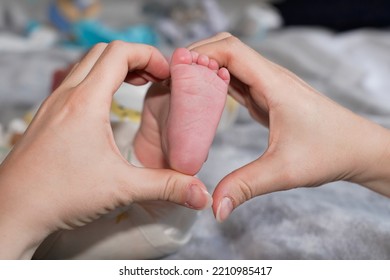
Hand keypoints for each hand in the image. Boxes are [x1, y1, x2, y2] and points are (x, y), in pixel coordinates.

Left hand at [0, 41, 210, 258]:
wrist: (13, 211)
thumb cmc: (57, 195)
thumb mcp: (121, 187)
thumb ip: (166, 186)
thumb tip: (199, 192)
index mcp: (86, 103)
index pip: (119, 53)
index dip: (149, 55)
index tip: (166, 74)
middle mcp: (67, 96)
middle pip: (104, 51)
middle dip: (135, 57)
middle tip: (155, 77)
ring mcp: (54, 104)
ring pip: (87, 65)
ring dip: (115, 68)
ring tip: (137, 86)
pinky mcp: (48, 116)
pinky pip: (76, 82)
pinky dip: (99, 81)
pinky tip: (109, 107)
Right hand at [189, 33, 389, 221]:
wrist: (357, 148)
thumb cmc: (330, 152)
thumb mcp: (283, 171)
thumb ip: (245, 186)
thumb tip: (214, 207)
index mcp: (274, 85)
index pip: (231, 51)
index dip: (201, 53)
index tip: (176, 68)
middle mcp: (271, 78)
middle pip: (227, 49)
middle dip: (198, 56)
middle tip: (173, 76)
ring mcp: (269, 86)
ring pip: (231, 63)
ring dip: (206, 68)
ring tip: (181, 84)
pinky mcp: (268, 97)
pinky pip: (237, 81)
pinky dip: (217, 83)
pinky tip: (204, 97)